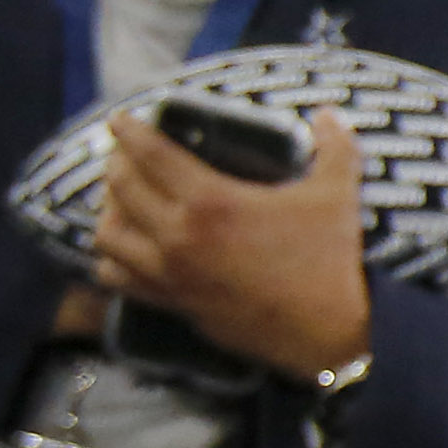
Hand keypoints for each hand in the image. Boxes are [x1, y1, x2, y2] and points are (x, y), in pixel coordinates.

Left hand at [93, 108, 374, 383]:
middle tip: (124, 153)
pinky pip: (119, 279)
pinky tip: (128, 248)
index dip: (130, 131)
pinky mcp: (174, 304)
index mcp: (213, 201)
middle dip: (116, 164)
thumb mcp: (338, 194)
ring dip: (109, 212)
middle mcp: (180, 236)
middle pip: (122, 189)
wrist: (330, 334)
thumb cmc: (330, 260)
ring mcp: (172, 275)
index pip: (153, 156)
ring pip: (108, 236)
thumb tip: (328, 113)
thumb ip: (335, 148)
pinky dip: (113, 259)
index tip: (118, 118)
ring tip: (123, 201)